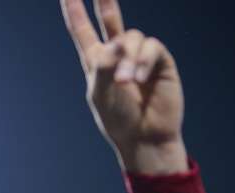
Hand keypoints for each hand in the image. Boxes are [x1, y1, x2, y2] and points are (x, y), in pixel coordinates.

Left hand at [60, 0, 187, 174]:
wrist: (145, 138)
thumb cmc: (118, 120)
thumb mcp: (100, 93)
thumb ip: (104, 64)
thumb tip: (118, 41)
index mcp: (96, 62)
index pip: (82, 31)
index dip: (74, 11)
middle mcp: (117, 55)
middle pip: (110, 20)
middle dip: (106, 1)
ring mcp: (139, 57)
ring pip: (132, 37)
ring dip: (128, 59)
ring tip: (126, 82)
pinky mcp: (160, 62)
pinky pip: (152, 48)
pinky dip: (144, 61)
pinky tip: (140, 79)